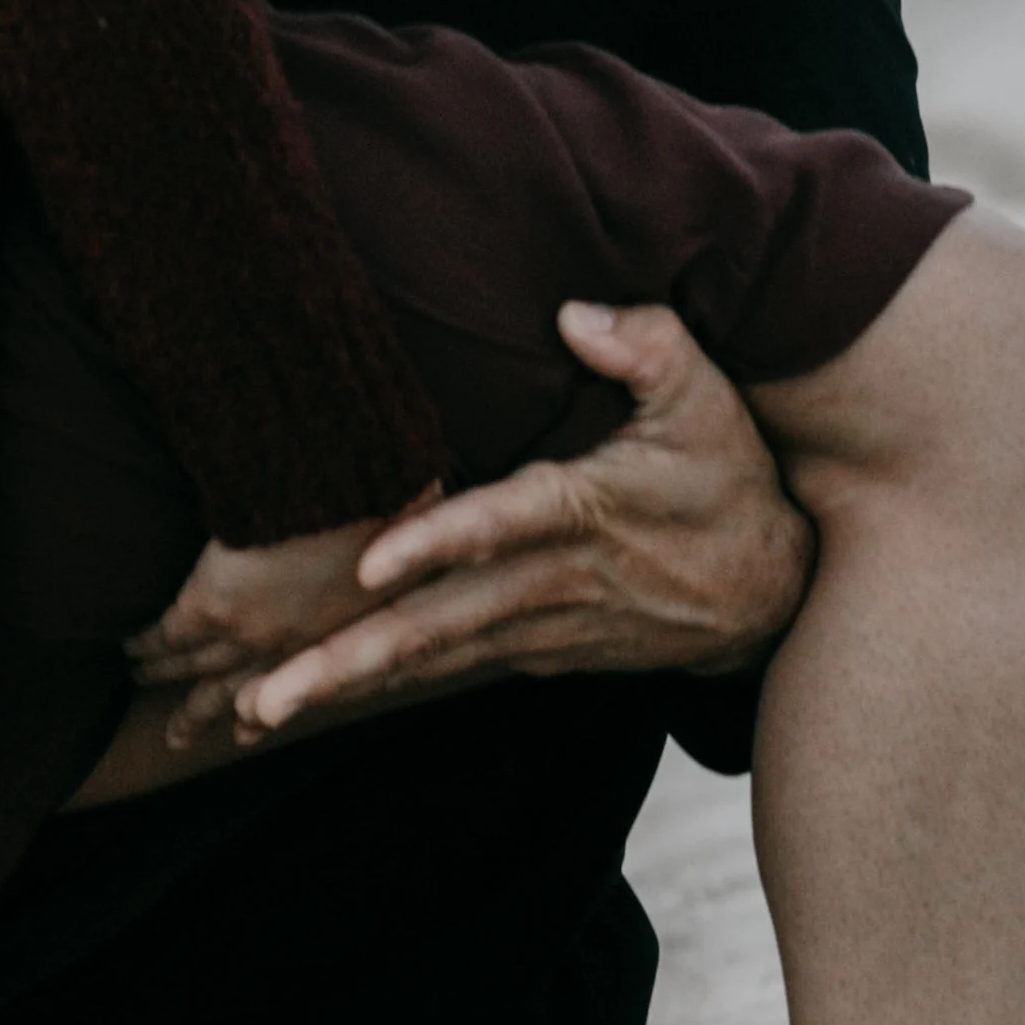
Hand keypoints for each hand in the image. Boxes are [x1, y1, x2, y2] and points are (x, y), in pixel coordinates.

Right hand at [125, 504, 433, 750]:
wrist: (353, 486)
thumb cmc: (392, 496)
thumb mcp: (404, 537)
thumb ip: (397, 543)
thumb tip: (407, 522)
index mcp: (341, 631)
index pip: (298, 681)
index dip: (268, 710)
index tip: (246, 731)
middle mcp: (295, 645)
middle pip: (240, 690)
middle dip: (207, 713)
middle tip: (179, 738)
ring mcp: (250, 630)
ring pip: (197, 665)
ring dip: (166, 674)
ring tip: (140, 680)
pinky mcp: (214, 605)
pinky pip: (169, 635)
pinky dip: (147, 643)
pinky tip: (128, 646)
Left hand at [226, 305, 816, 742]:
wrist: (774, 595)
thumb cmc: (730, 481)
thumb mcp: (708, 398)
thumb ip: (646, 344)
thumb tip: (573, 311)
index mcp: (578, 512)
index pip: (497, 528)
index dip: (435, 545)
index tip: (372, 569)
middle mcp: (548, 582)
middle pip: (435, 626)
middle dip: (344, 662)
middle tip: (252, 697)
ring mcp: (538, 628)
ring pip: (429, 661)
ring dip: (342, 688)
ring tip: (250, 713)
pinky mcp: (535, 653)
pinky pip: (445, 669)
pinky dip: (379, 687)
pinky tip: (310, 699)